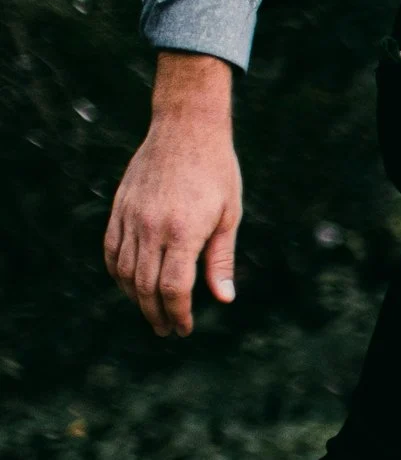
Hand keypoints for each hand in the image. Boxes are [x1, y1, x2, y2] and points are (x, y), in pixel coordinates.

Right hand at [105, 52, 243, 336]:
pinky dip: (117, 273)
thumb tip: (223, 299)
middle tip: (167, 330)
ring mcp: (131, 218)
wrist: (185, 129)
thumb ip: (221, 259)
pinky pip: (111, 250)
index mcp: (184, 232)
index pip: (173, 288)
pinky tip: (130, 284)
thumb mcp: (229, 216)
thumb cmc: (217, 172)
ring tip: (151, 311)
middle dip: (156, 313)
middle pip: (145, 286)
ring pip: (124, 271)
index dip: (177, 314)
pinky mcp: (119, 208)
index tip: (184, 329)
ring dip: (135, 297)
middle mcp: (152, 228)